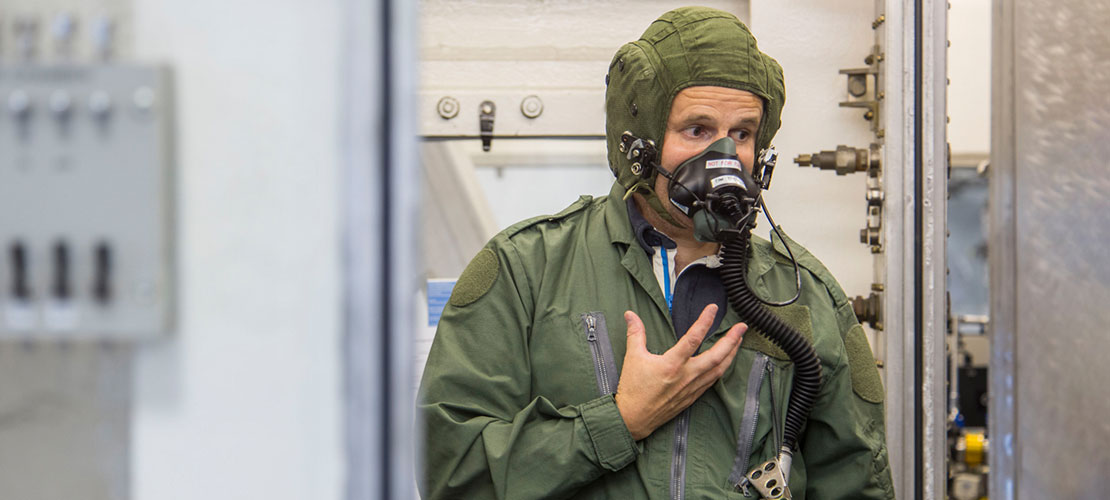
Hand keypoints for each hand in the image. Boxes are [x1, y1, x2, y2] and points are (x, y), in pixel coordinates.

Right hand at [613, 304, 745, 440]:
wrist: (634, 419)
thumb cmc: (633, 389)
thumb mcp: (633, 357)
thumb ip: (635, 333)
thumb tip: (630, 314)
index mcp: (671, 364)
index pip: (693, 338)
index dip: (704, 321)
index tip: (713, 309)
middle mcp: (686, 376)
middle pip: (716, 356)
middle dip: (732, 340)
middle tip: (742, 327)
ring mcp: (691, 388)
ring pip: (719, 369)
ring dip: (731, 354)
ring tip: (739, 341)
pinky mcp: (692, 397)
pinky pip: (712, 380)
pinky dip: (722, 369)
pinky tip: (725, 362)